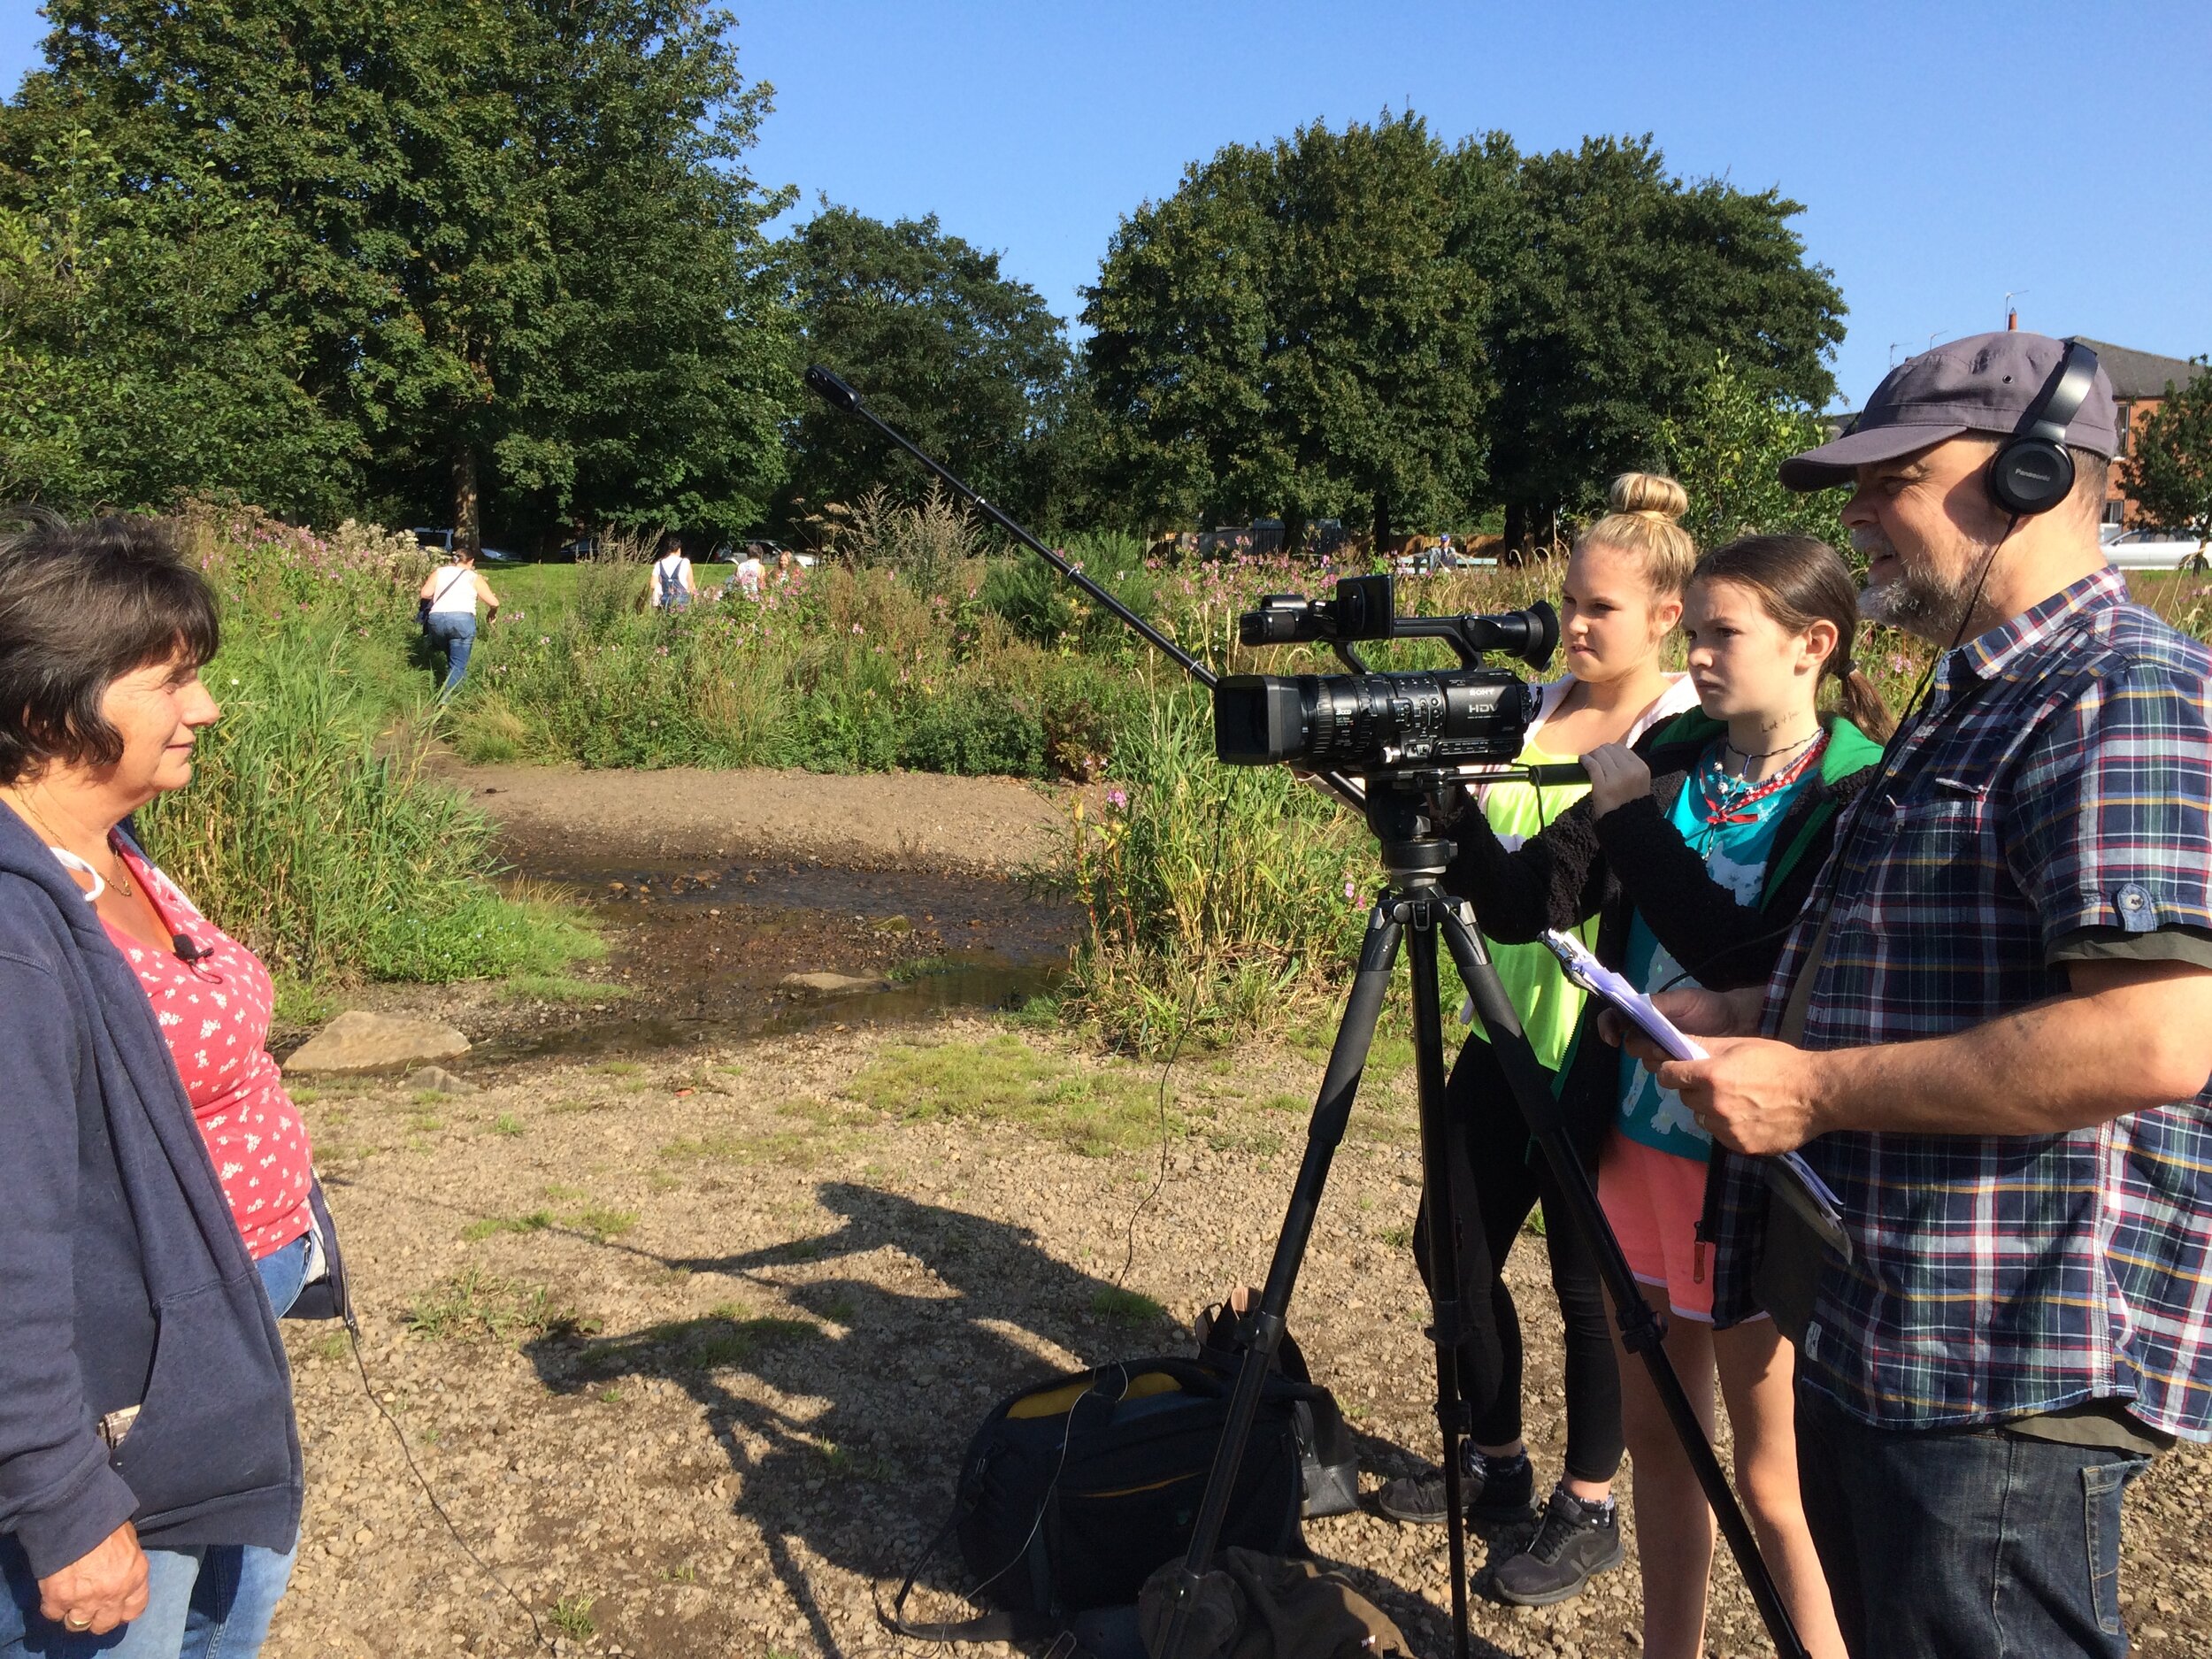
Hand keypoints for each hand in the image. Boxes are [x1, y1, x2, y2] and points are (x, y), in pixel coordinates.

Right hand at [39, 1522, 147, 1635]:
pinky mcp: (59, 1598)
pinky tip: (55, 1594)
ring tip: (71, 1602)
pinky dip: (53, 1607)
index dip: (122, 1611)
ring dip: (74, 1615)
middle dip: (97, 1618)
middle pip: (105, 1624)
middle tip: (90, 1606)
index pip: (134, 1610)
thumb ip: (127, 1564)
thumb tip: (120, 1574)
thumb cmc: (107, 1518)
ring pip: (78, 1625)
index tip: (114, 1606)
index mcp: (136, 1576)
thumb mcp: (129, 1541)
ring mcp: (86, 1599)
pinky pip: (54, 1614)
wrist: (77, 1512)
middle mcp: (113, 1593)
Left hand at [1582, 742, 1650, 817]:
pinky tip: (1582, 761)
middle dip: (1600, 752)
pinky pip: (1591, 765)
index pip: (1622, 748)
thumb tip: (1611, 751)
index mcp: (1641, 767)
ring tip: (1588, 760)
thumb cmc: (1631, 803)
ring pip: (1599, 754)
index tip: (1605, 756)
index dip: (1610, 750)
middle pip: (1609, 749)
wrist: (1628, 824)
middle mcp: (1630, 770)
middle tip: (1595, 759)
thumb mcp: (1638, 781)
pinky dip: (1585, 760)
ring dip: (1592, 755)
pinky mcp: (1602, 785)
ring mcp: (1616, 777)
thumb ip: (1629, 766)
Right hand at [1598, 985, 1762, 1059]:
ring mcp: (1665, 1053)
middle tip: (1661, 1047)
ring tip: (1678, 1054)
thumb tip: (1634, 1008)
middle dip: (1643, 1047)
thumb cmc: (1710, 1007)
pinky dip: (1672, 1072)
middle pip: (1631, 1046)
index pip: (1615, 1019)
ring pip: (1648, 1062)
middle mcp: (1651, 1035)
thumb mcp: (1683, 1000)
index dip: (1607, 1027)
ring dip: (1658, 1060)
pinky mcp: (1680, 1068)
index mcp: (1647, 1015)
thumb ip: (1657, 1004)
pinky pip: (1666, 1075)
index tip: (1613, 1038)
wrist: (1740, 1022)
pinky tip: (1685, 1067)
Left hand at [1653, 1035, 1826, 1154]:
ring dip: (1710, 1110)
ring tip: (1737, 1100)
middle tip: (1717, 1083)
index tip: (1677, 1070)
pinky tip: (1748, 1116)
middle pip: (1685, 1096)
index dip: (1670, 1071)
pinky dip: (1727, 1127)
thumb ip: (1705, 1046)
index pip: (1668, 1075)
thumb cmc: (1780, 1063)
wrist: (1816, 1094)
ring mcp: (1726, 1128)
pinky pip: (1720, 1135)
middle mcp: (1713, 1105)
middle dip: (1695, 1089)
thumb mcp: (1740, 1045)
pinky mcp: (1740, 1146)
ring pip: (1702, 1117)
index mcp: (1711, 1076)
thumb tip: (1675, 1042)